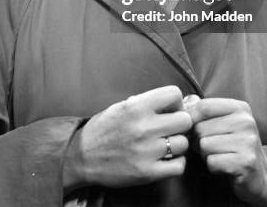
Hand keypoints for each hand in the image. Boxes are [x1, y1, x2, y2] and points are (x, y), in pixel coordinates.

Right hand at [64, 86, 191, 189]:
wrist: (82, 156)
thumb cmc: (104, 129)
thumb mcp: (123, 106)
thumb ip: (148, 103)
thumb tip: (177, 101)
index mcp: (137, 106)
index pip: (174, 94)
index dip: (176, 102)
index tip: (170, 109)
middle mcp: (144, 127)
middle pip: (185, 120)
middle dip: (180, 123)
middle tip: (170, 128)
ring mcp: (147, 151)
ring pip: (184, 143)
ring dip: (177, 144)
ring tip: (165, 145)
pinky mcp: (147, 172)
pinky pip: (179, 166)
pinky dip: (176, 163)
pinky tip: (165, 159)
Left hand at [184, 96, 266, 206]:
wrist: (259, 176)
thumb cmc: (233, 145)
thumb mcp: (223, 122)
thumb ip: (203, 109)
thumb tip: (184, 101)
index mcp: (240, 108)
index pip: (203, 106)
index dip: (192, 119)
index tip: (196, 129)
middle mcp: (246, 122)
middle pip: (200, 127)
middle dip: (199, 140)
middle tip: (211, 146)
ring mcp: (248, 142)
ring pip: (204, 145)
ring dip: (206, 154)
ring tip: (219, 155)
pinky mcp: (245, 162)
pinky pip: (212, 161)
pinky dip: (213, 166)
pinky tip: (224, 166)